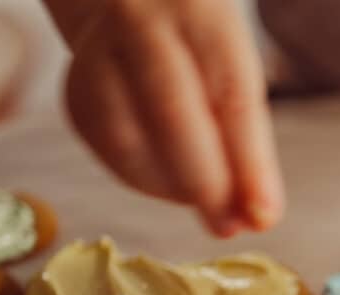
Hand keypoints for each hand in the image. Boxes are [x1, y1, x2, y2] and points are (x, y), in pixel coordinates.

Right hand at [52, 0, 282, 236]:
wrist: (134, 5)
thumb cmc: (204, 50)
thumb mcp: (236, 77)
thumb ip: (248, 145)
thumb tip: (256, 218)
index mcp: (198, 12)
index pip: (230, 95)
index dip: (249, 163)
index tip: (264, 216)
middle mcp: (139, 22)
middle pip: (170, 112)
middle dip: (206, 182)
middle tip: (230, 227)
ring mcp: (97, 57)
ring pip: (129, 140)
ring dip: (176, 189)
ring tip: (210, 204)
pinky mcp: (75, 95)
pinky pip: (111, 154)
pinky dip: (150, 182)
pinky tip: (175, 186)